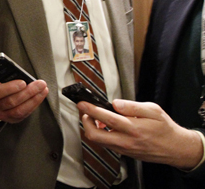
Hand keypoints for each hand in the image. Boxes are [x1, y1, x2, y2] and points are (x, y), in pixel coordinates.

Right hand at [0, 78, 47, 122]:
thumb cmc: (0, 84)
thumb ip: (9, 77)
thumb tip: (25, 77)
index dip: (11, 88)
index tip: (23, 82)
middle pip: (11, 102)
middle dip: (28, 92)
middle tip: (40, 84)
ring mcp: (2, 115)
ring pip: (19, 110)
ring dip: (34, 100)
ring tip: (43, 90)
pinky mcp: (11, 120)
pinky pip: (24, 114)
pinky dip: (34, 105)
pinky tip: (40, 97)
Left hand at [79, 100, 203, 169]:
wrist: (174, 148)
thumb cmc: (164, 128)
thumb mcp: (153, 110)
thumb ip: (132, 106)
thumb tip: (115, 103)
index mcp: (134, 128)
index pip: (106, 118)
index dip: (91, 110)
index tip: (82, 103)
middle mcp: (126, 141)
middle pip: (95, 136)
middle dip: (85, 122)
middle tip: (86, 112)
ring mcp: (123, 149)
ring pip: (98, 141)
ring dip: (92, 128)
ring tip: (96, 117)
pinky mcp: (123, 153)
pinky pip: (105, 144)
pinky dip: (100, 134)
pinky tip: (105, 126)